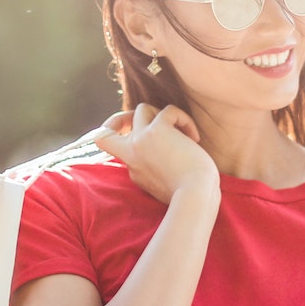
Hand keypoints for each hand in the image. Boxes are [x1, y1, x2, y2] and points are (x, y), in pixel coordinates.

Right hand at [89, 103, 218, 204]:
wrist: (195, 196)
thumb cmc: (191, 195)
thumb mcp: (167, 185)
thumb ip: (159, 170)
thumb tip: (172, 152)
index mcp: (134, 170)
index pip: (118, 150)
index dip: (122, 140)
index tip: (138, 141)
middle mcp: (132, 154)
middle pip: (109, 128)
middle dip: (122, 119)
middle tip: (152, 126)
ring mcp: (141, 140)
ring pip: (142, 109)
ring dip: (162, 115)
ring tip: (182, 132)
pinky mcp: (157, 129)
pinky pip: (169, 110)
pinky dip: (184, 119)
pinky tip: (194, 137)